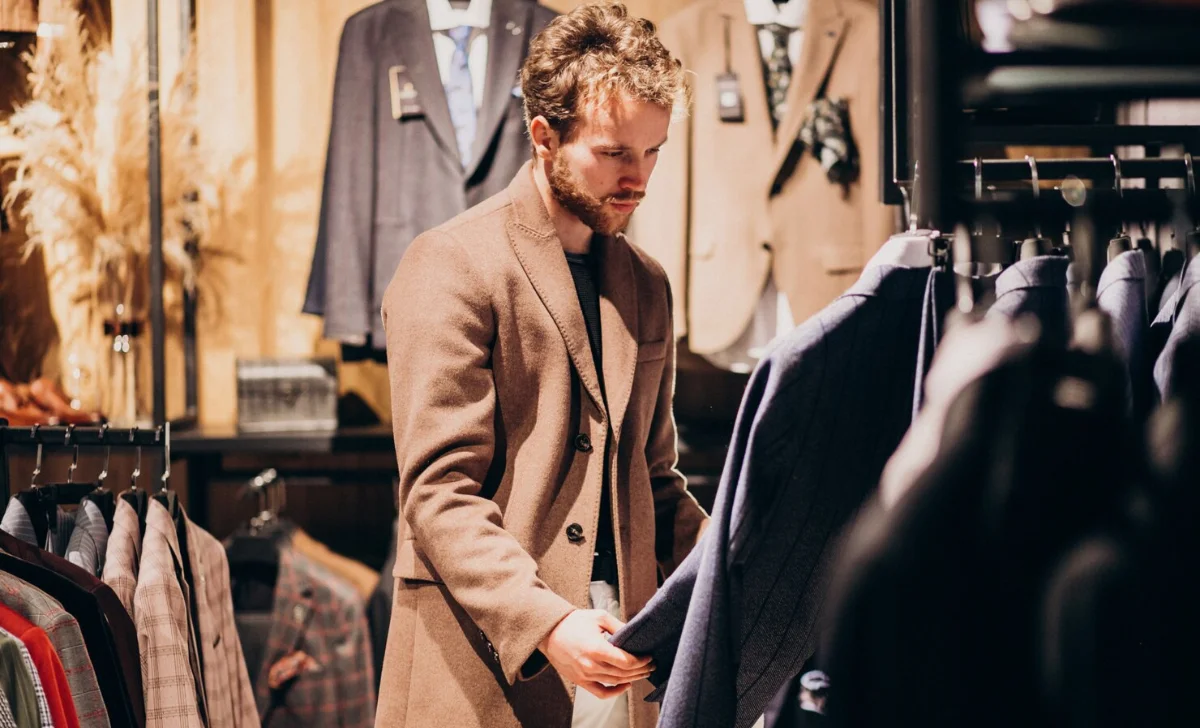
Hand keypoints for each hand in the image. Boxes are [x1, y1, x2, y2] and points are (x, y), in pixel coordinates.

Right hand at [538, 609, 653, 698]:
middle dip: (641, 670)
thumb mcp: (599, 617)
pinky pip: (601, 693)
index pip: (625, 661)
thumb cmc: (574, 622)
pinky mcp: (580, 681)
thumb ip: (618, 626)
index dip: (641, 661)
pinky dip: (615, 692)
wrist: (550, 632)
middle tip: (651, 665)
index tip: (649, 657)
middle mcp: (591, 665)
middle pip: (623, 673)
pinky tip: (626, 685)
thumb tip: (634, 634)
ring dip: (632, 678)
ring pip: (615, 682)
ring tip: (642, 672)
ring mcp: (585, 675)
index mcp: (596, 648)